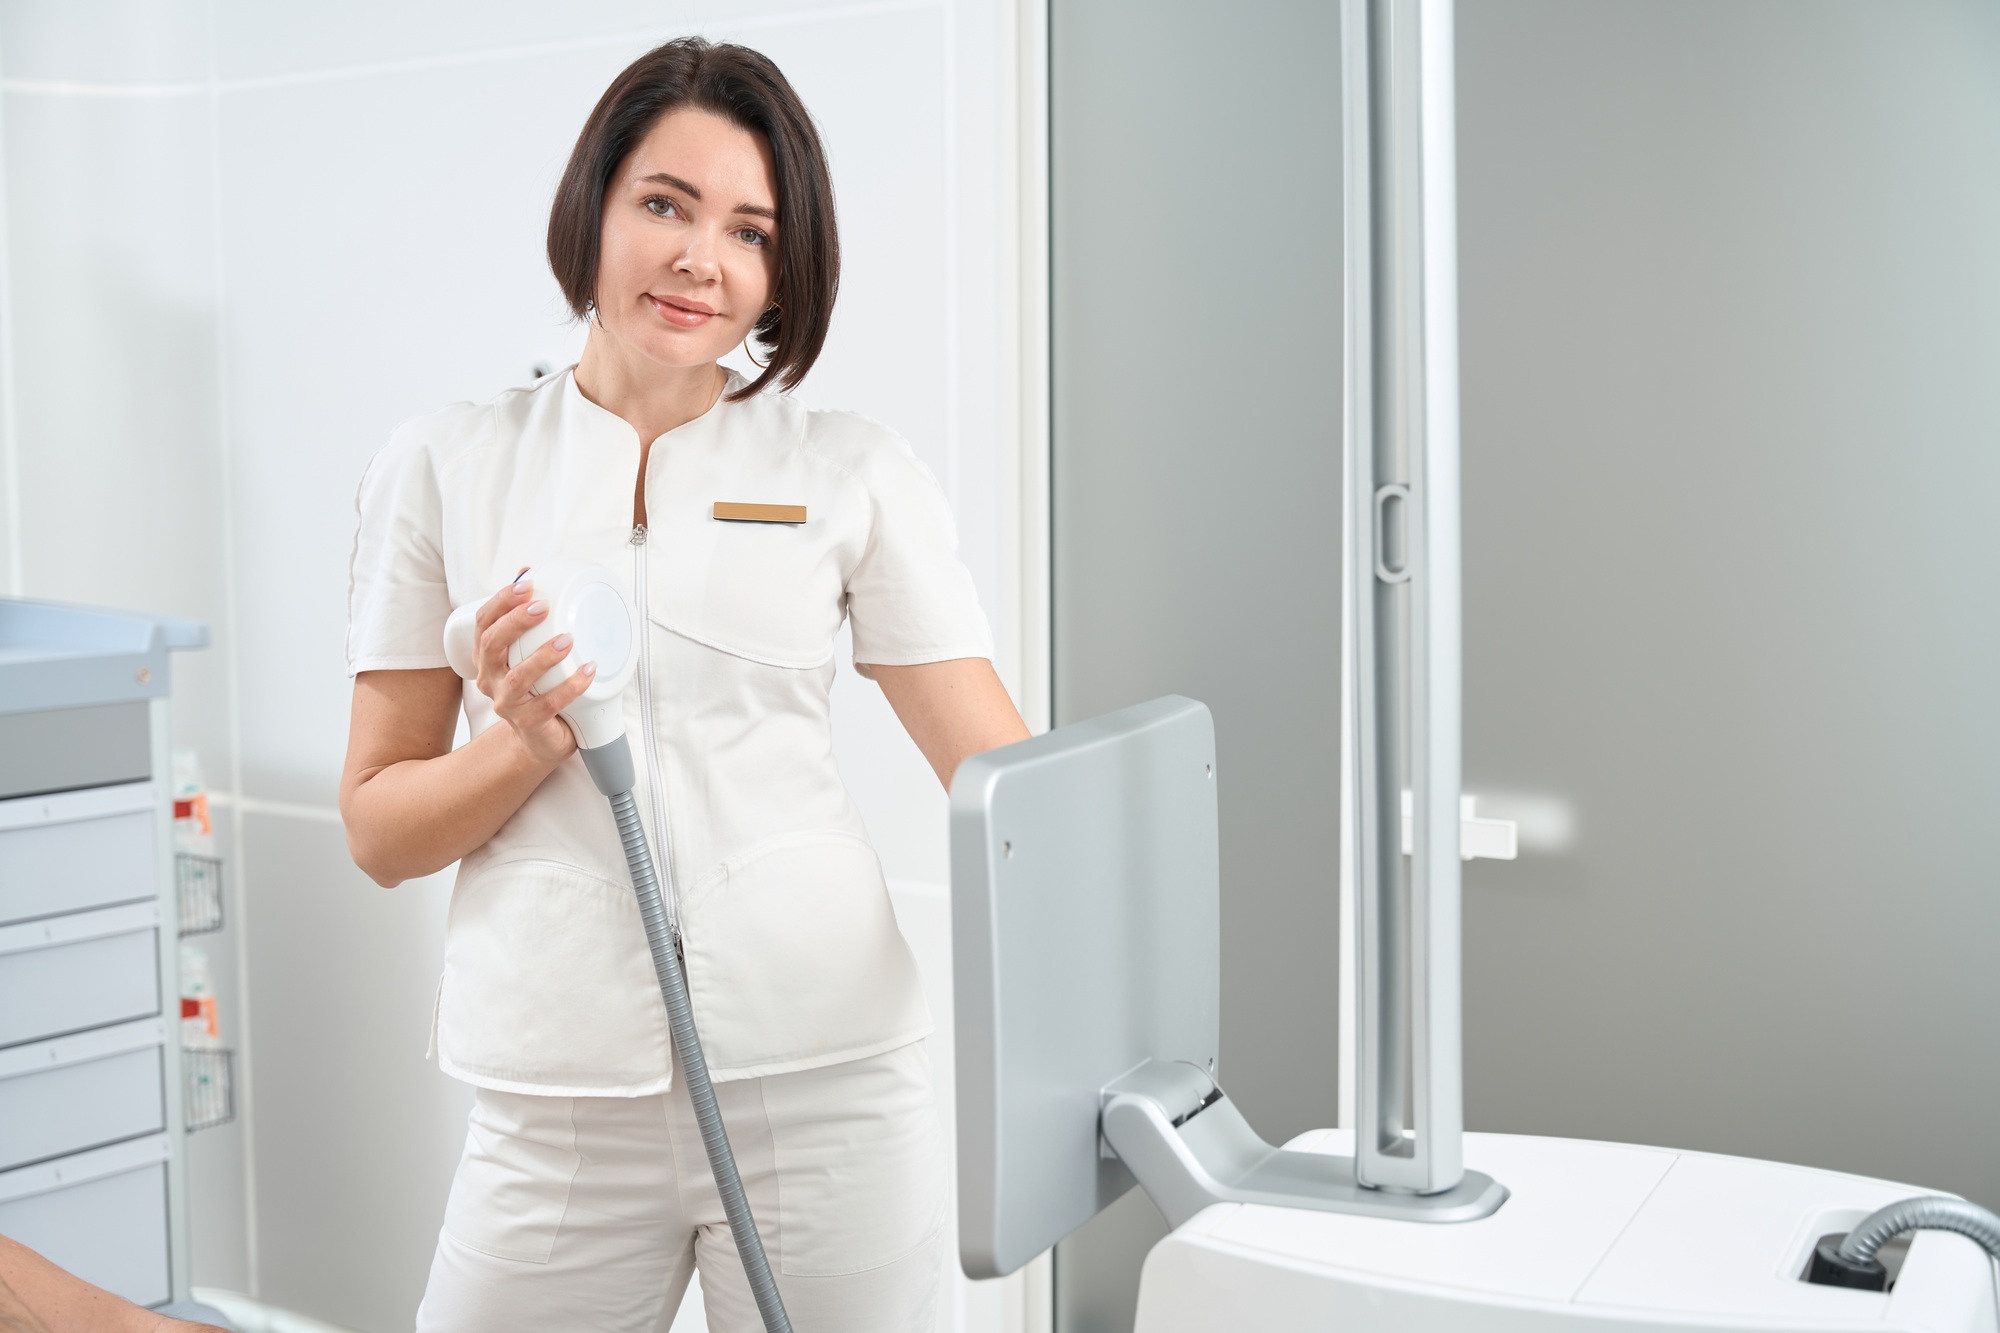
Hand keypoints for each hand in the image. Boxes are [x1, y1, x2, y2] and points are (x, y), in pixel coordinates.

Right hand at [472, 576, 595, 766]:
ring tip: (568, 640)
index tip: (526, 585)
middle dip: (515, 622)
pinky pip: (548, 705)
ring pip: (517, 678)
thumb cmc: (536, 688)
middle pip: (492, 646)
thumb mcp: (527, 651)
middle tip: (543, 607)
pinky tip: (588, 672)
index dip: (501, 602)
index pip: (483, 624)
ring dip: (543, 655)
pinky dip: (570, 687)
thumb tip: (526, 571)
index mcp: (488, 658)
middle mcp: (490, 679)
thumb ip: (525, 616)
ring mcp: (507, 704)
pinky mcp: (529, 724)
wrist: (541, 738)